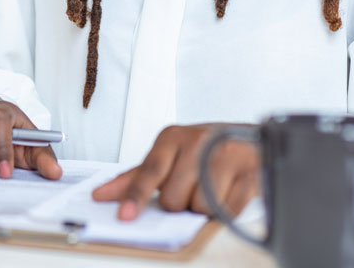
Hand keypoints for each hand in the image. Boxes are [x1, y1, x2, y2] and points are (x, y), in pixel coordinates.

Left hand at [91, 124, 259, 219]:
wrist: (251, 139)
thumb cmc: (205, 149)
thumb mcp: (169, 154)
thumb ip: (137, 176)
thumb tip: (102, 194)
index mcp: (172, 137)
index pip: (149, 171)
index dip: (136, 196)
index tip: (125, 216)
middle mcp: (198, 142)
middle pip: (174, 198)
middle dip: (181, 202)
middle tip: (192, 188)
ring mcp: (226, 155)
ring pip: (200, 207)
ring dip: (205, 208)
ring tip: (213, 188)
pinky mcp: (250, 172)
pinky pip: (228, 210)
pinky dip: (226, 211)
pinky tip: (229, 193)